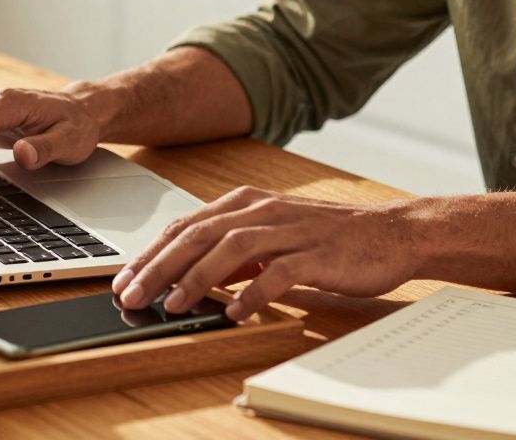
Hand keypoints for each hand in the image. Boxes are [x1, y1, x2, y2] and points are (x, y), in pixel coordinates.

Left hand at [111, 187, 421, 320]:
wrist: (391, 232)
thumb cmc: (328, 237)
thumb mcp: (272, 235)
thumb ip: (233, 249)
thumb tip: (191, 274)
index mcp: (246, 203)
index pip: (186, 225)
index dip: (151, 252)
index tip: (125, 279)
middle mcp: (262, 211)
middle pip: (198, 235)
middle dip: (159, 266)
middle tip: (132, 295)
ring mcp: (290, 230)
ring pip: (231, 249)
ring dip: (197, 278)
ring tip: (172, 304)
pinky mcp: (316, 253)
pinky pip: (278, 273)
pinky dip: (253, 292)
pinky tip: (234, 312)